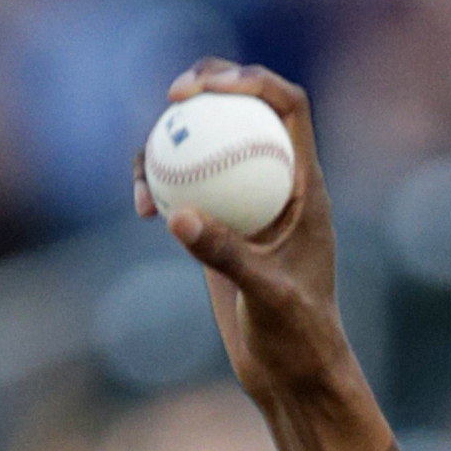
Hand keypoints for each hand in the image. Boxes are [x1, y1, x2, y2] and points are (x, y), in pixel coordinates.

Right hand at [136, 61, 370, 444]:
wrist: (293, 371)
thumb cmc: (297, 336)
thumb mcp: (265, 296)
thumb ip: (226, 255)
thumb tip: (178, 217)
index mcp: (306, 184)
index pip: (288, 106)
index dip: (251, 79)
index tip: (205, 88)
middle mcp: (278, 182)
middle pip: (244, 108)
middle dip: (207, 85)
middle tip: (172, 98)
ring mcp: (247, 200)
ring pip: (208, 142)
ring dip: (172, 139)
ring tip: (144, 176)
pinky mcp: (221, 223)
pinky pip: (187, 182)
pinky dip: (162, 184)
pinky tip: (144, 209)